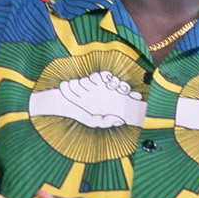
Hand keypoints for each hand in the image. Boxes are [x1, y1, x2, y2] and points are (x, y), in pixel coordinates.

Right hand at [28, 71, 145, 127]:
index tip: (136, 97)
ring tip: (112, 85)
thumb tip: (121, 121)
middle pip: (124, 88)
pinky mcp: (94, 79)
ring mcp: (102, 86)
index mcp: (112, 105)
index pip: (127, 100)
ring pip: (115, 81)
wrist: (62, 102)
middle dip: (125, 88)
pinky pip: (102, 75)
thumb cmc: (79, 114)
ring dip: (115, 82)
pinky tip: (102, 81)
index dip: (134, 98)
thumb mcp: (92, 121)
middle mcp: (109, 95)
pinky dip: (104, 77)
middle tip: (123, 90)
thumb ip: (105, 122)